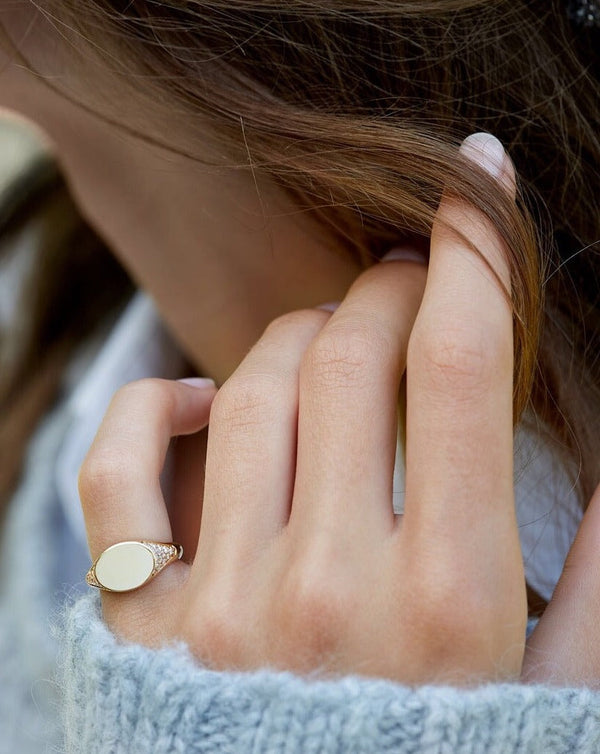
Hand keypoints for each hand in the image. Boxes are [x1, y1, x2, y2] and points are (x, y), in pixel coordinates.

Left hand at [79, 135, 594, 685]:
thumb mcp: (553, 692)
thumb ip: (597, 577)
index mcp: (447, 604)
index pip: (462, 368)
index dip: (478, 250)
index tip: (479, 178)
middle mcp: (328, 594)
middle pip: (352, 357)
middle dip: (393, 284)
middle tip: (411, 276)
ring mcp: (217, 607)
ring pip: (250, 390)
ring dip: (298, 333)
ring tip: (331, 334)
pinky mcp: (139, 622)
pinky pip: (117, 471)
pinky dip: (150, 405)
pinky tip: (200, 396)